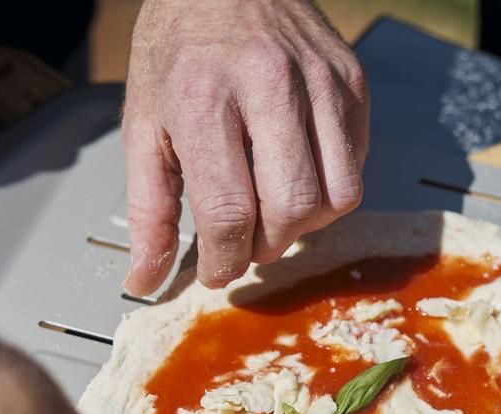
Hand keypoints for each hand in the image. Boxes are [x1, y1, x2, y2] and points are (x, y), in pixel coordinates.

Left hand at [122, 0, 368, 291]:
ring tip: (275, 208)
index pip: (230, 212)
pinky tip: (298, 171)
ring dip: (306, 223)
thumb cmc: (178, 47)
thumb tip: (148, 279)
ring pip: (338, 195)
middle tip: (245, 240)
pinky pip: (357, 163)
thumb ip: (149, 210)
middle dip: (267, 245)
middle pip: (292, 209)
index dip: (224, 260)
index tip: (216, 269)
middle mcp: (268, 86)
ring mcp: (319, 80)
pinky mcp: (351, 79)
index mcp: (205, 99)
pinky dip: (330, 186)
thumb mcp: (143, 126)